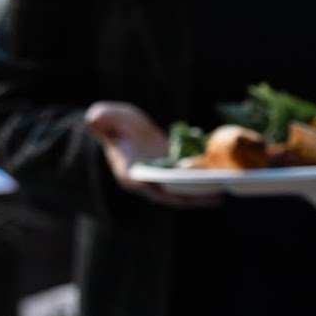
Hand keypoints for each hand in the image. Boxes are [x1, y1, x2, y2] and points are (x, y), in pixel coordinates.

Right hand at [84, 101, 218, 207]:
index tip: (179, 193)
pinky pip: (187, 182)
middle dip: (190, 197)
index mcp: (128, 172)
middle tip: (213, 198)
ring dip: (200, 195)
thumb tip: (94, 118)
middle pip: (168, 194)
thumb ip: (102, 119)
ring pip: (181, 192)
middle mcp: (145, 181)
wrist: (120, 126)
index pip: (144, 184)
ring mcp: (159, 179)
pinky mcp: (170, 174)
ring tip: (222, 195)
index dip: (161, 189)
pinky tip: (220, 182)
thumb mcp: (106, 117)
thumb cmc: (112, 122)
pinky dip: (201, 184)